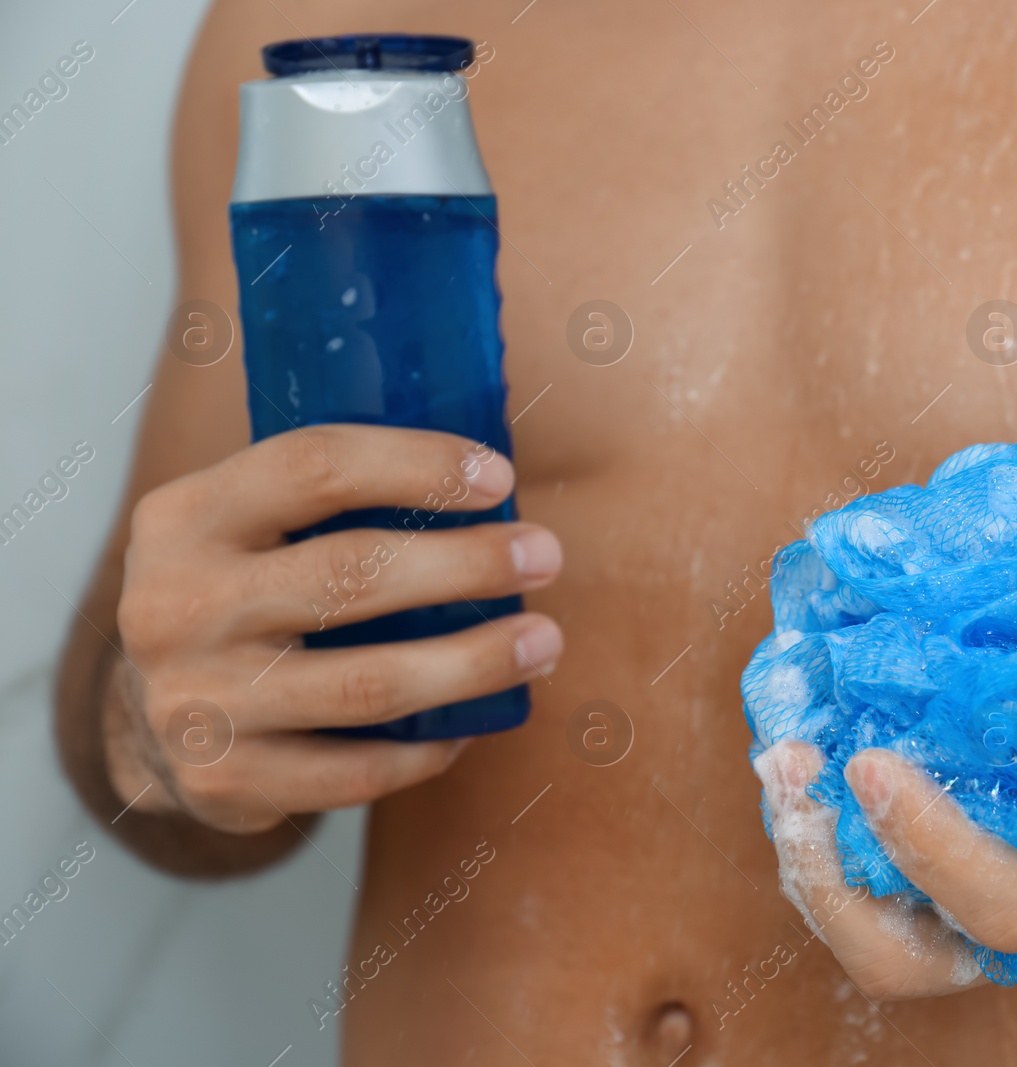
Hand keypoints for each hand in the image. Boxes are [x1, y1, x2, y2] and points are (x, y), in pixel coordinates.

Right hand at [104, 425, 562, 832]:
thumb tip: (488, 475)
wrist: (145, 722)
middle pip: (351, 574)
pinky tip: (474, 722)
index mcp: (186, 518)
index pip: (314, 467)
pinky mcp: (227, 783)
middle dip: (467, 563)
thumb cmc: (241, 596)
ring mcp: (197, 704)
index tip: (499, 478)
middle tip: (544, 555)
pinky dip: (430, 746)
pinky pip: (360, 769)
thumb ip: (328, 495)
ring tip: (544, 640)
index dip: (417, 466)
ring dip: (475, 662)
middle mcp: (173, 607)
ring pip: (368, 684)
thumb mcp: (244, 525)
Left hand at [754, 538, 1016, 999]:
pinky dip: (814, 844)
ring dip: (804, 858)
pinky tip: (797, 762)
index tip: (871, 761)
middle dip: (830, 873)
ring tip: (780, 757)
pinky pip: (855, 903)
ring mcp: (969, 931)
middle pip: (902, 960)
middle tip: (791, 765)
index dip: (932, 847)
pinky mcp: (925, 907)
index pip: (1007, 905)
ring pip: (862, 943)